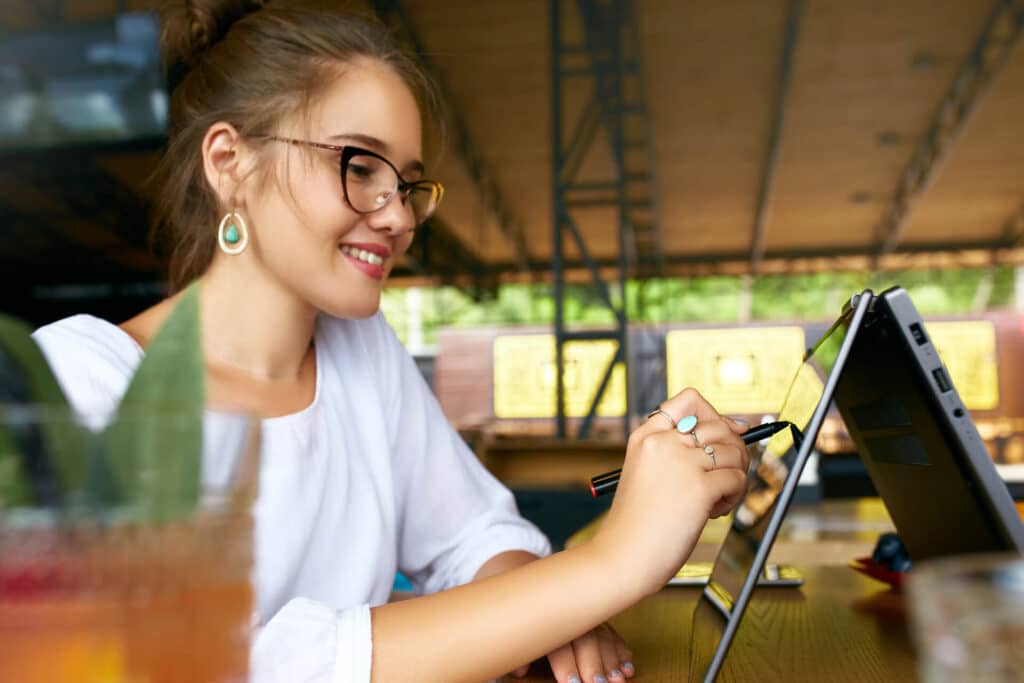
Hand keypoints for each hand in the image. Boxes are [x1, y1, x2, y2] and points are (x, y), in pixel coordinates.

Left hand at [507, 622, 634, 682]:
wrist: (535, 590)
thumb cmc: (525, 624)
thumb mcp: (518, 639)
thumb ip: (519, 656)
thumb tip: (519, 671)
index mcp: (548, 624)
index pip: (558, 645)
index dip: (566, 667)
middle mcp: (570, 619)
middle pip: (586, 641)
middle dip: (594, 665)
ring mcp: (586, 618)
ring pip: (603, 637)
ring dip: (612, 660)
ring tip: (619, 680)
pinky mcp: (598, 620)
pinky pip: (613, 634)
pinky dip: (622, 651)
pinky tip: (628, 667)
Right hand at [592, 388, 749, 594]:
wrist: (622, 557)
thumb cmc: (638, 522)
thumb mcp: (648, 474)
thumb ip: (677, 452)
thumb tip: (734, 433)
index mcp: (645, 436)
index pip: (689, 400)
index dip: (715, 414)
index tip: (729, 432)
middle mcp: (663, 442)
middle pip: (720, 426)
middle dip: (735, 450)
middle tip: (727, 476)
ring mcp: (682, 462)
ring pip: (734, 452)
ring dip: (735, 476)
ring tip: (717, 500)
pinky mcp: (700, 487)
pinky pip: (737, 479)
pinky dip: (734, 496)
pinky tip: (714, 512)